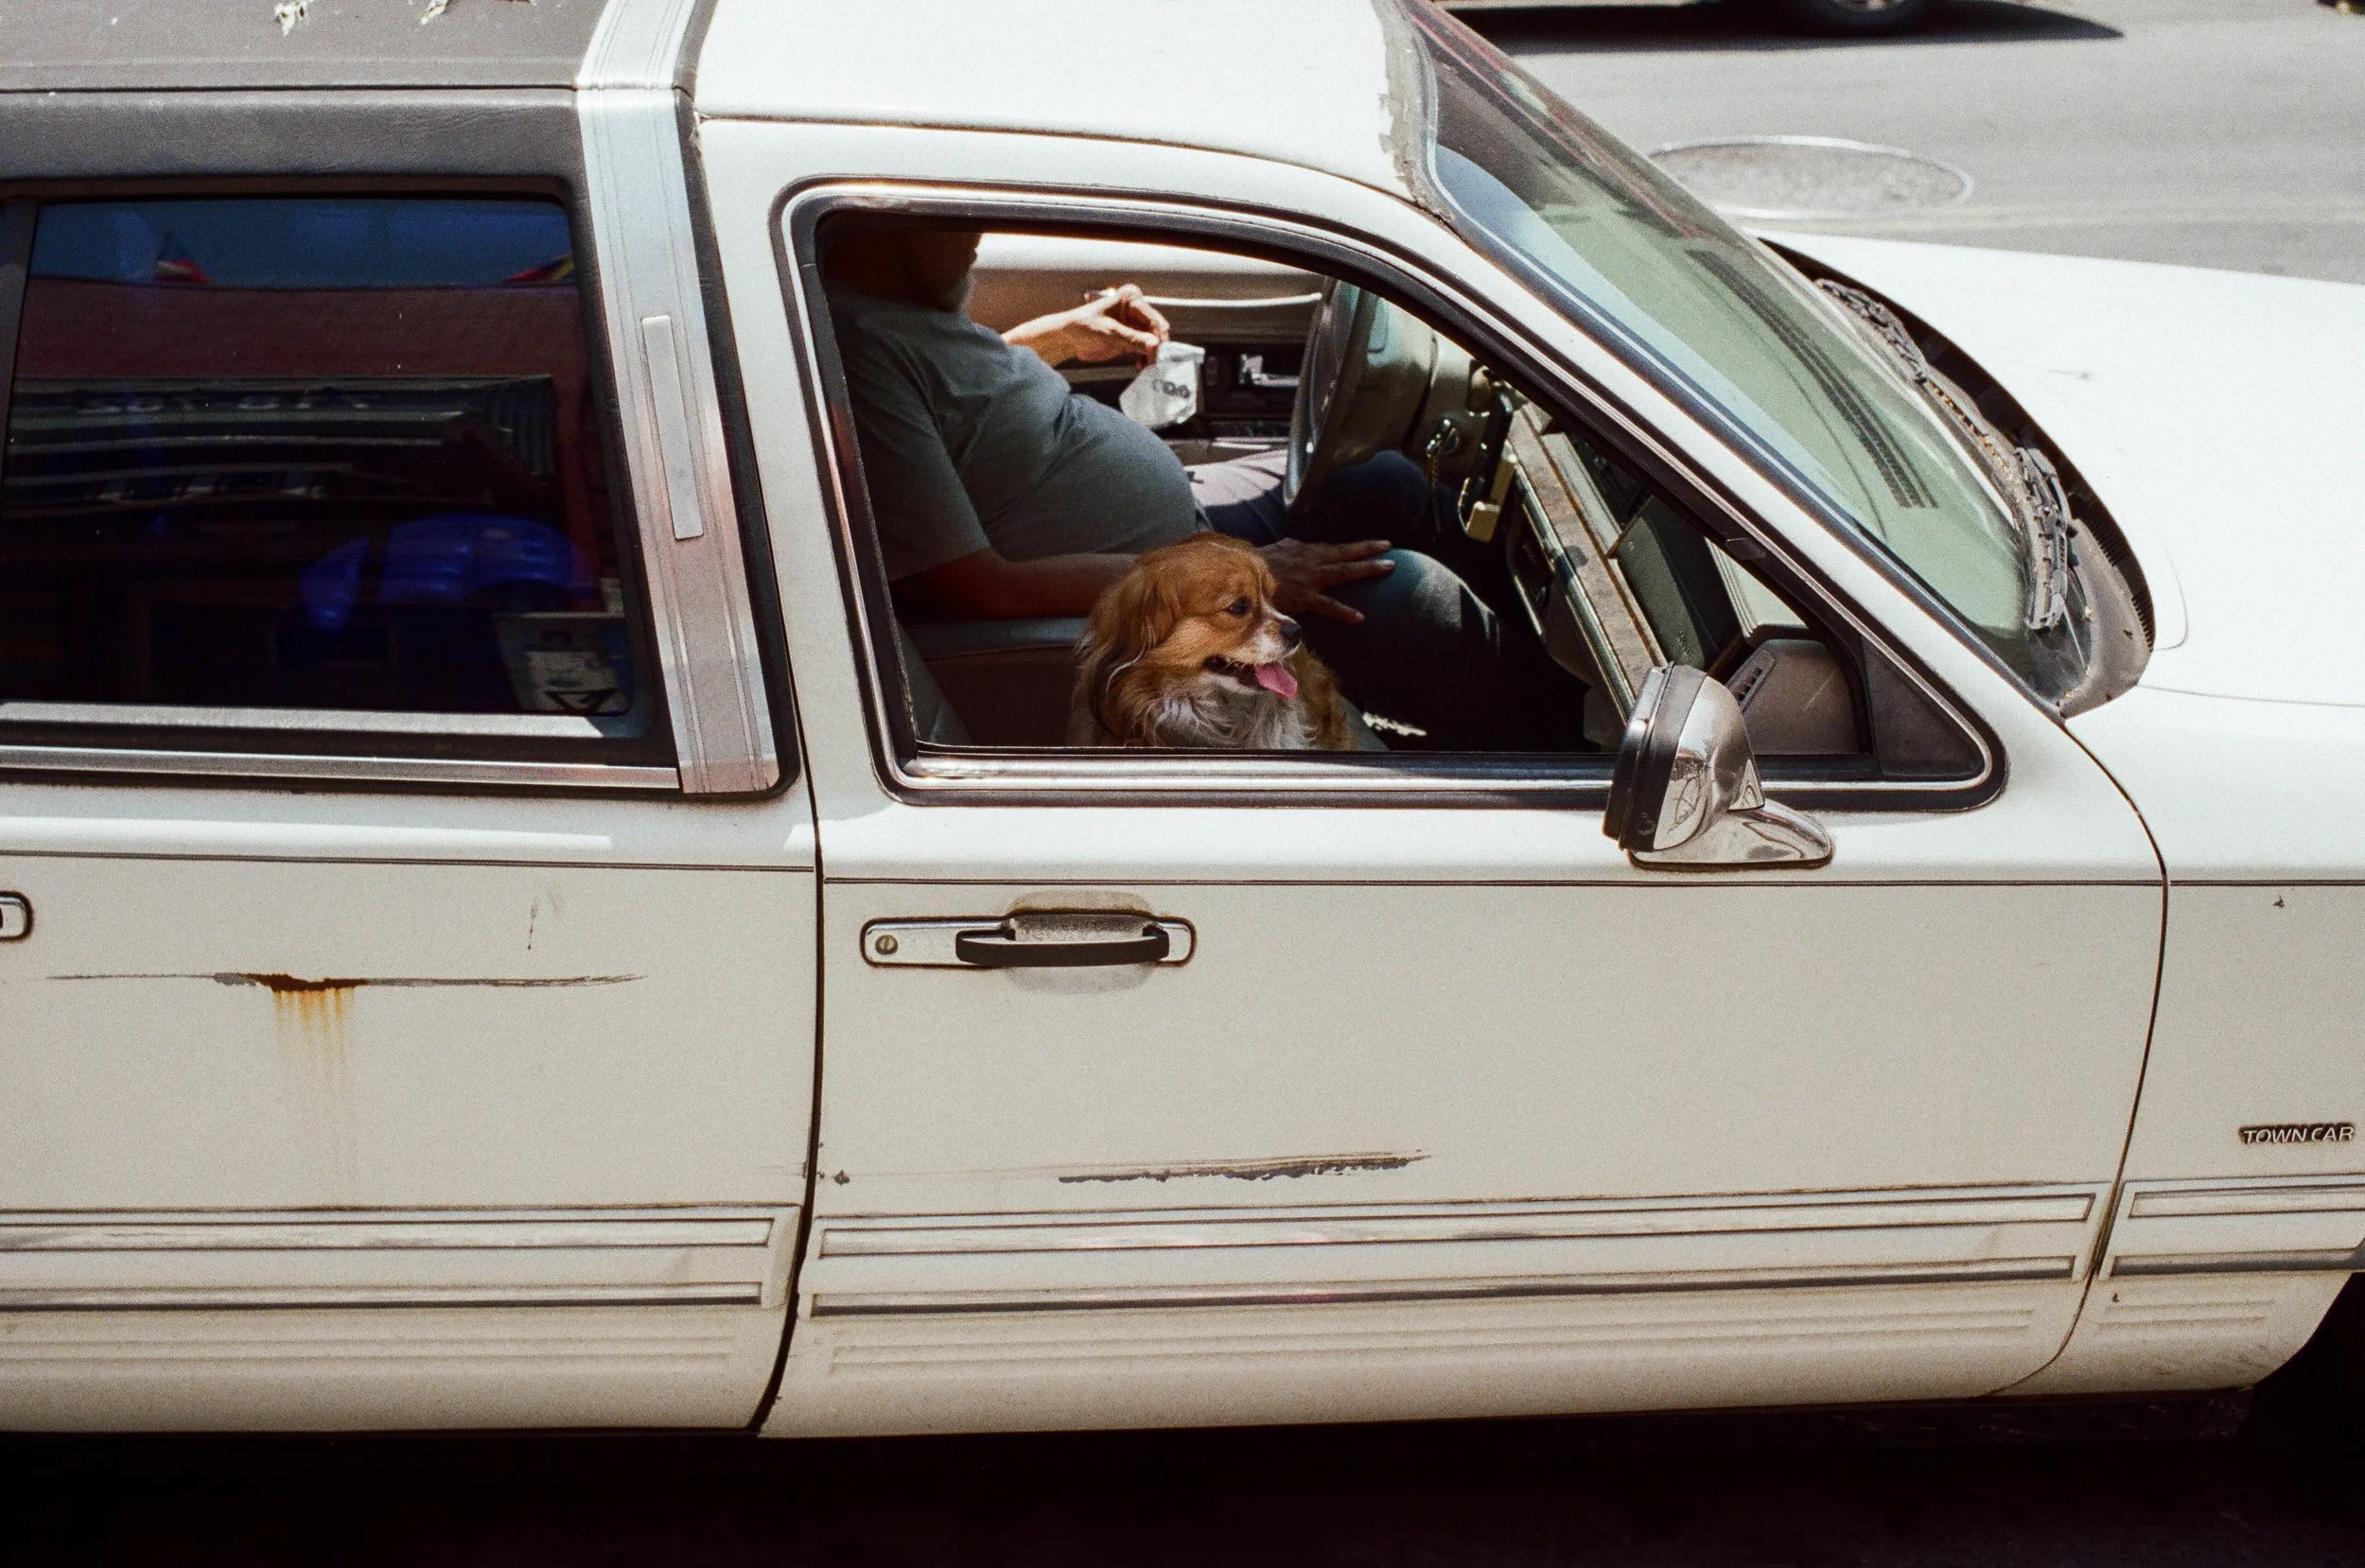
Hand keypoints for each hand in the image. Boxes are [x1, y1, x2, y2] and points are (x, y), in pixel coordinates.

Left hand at [1005, 284, 1171, 365]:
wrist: (1067, 338)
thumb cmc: (1082, 326)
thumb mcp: (1109, 332)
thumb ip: (1133, 338)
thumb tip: (1155, 345)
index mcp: (1131, 298)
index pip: (1153, 319)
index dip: (1157, 337)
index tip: (1155, 354)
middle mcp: (1136, 308)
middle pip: (1157, 329)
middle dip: (1157, 346)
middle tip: (1153, 362)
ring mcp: (1135, 323)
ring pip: (1154, 340)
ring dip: (1152, 354)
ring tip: (1146, 365)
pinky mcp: (1131, 337)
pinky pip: (1146, 348)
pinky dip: (1146, 357)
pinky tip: (1139, 364)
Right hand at [1259, 538, 1394, 624]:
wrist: (1240, 578)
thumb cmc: (1254, 568)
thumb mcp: (1275, 552)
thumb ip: (1289, 549)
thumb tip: (1293, 545)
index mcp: (1303, 552)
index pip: (1333, 549)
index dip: (1353, 547)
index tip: (1371, 545)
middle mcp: (1310, 561)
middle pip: (1344, 553)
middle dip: (1367, 550)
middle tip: (1388, 547)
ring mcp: (1309, 578)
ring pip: (1343, 571)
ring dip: (1367, 568)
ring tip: (1388, 567)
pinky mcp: (1304, 597)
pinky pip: (1328, 605)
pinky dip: (1344, 611)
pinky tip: (1359, 617)